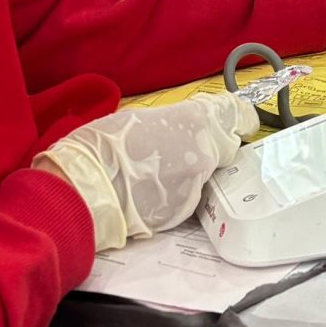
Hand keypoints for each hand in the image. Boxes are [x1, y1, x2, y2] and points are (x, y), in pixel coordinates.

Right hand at [34, 90, 260, 252]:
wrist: (86, 191)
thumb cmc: (105, 145)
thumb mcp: (142, 117)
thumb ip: (177, 121)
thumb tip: (188, 126)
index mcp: (195, 121)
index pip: (236, 115)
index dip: (239, 118)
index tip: (237, 121)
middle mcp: (205, 153)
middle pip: (226, 146)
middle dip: (215, 146)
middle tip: (190, 145)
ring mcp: (197, 185)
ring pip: (208, 172)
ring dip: (194, 169)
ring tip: (162, 167)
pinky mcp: (184, 211)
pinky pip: (191, 194)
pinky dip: (180, 189)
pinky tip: (155, 186)